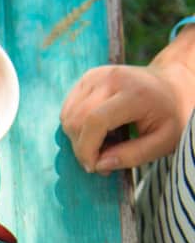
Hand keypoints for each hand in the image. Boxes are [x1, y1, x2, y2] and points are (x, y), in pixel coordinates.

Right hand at [60, 64, 186, 172]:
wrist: (173, 83)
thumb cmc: (171, 116)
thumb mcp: (163, 142)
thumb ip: (132, 156)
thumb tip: (99, 164)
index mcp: (134, 93)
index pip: (94, 121)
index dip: (87, 150)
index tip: (96, 167)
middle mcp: (112, 78)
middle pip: (76, 120)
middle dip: (81, 148)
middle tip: (101, 159)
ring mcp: (97, 75)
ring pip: (68, 116)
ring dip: (78, 138)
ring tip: (101, 143)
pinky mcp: (89, 77)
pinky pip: (68, 109)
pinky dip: (75, 127)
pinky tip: (95, 131)